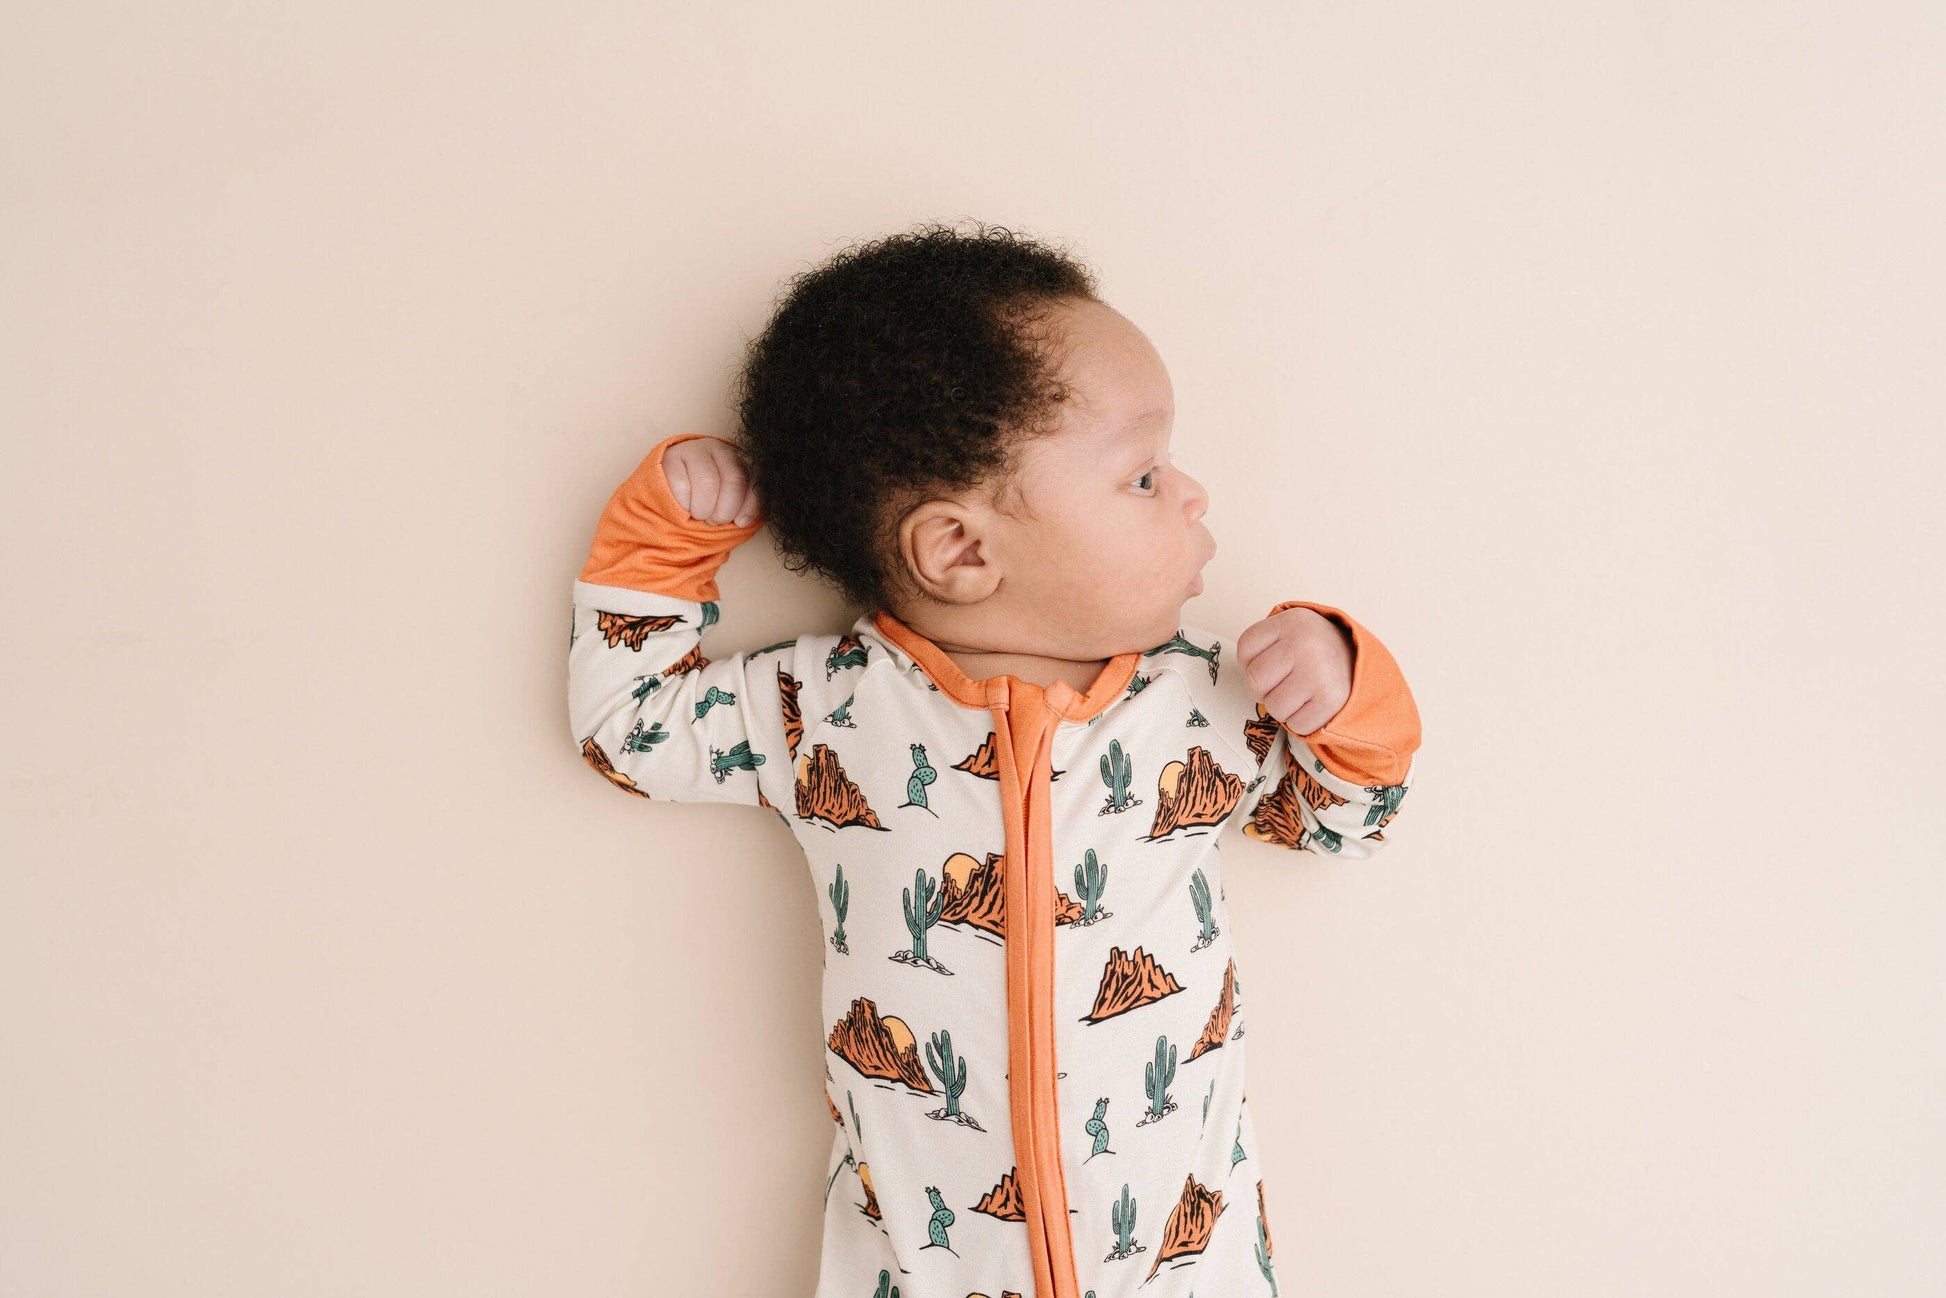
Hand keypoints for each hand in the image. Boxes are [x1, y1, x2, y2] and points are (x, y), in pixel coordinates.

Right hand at [662, 436, 761, 526]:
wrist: (669, 486)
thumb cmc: (705, 500)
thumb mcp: (728, 503)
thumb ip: (742, 508)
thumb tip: (743, 521)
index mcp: (741, 460)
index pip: (755, 479)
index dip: (750, 506)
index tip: (740, 523)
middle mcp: (720, 449)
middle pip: (734, 479)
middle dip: (725, 510)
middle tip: (715, 521)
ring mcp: (695, 450)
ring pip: (708, 482)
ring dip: (704, 509)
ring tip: (699, 514)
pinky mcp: (670, 457)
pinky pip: (682, 486)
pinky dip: (684, 505)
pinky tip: (683, 507)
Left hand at [1235, 606, 1354, 736]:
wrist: (1363, 665)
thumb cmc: (1315, 651)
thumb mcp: (1291, 631)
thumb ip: (1263, 645)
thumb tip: (1248, 678)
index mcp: (1292, 621)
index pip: (1246, 647)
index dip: (1250, 662)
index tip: (1270, 663)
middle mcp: (1305, 644)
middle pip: (1255, 681)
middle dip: (1264, 689)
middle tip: (1284, 682)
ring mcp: (1319, 673)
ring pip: (1274, 707)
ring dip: (1283, 707)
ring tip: (1301, 693)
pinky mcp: (1331, 701)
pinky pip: (1296, 725)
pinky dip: (1302, 721)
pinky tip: (1314, 704)